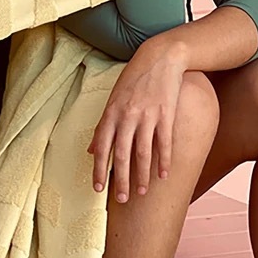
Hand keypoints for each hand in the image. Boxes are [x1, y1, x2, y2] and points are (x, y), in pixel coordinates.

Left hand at [89, 37, 190, 201]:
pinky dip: (164, 161)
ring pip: (143, 152)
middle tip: (120, 199)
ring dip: (142, 176)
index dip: (98, 169)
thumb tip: (91, 150)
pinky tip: (163, 176)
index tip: (97, 189)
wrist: (159, 58)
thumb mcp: (113, 100)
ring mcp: (147, 115)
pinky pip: (164, 142)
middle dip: (120, 179)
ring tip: (141, 193)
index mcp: (111, 113)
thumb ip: (103, 126)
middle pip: (121, 154)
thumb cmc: (133, 81)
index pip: (102, 147)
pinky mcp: (166, 114)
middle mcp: (127, 116)